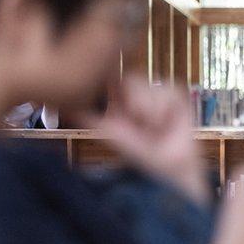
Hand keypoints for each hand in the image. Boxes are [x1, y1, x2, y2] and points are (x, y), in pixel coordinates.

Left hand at [88, 75, 207, 203]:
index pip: (114, 77)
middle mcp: (139, 90)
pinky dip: (164, 113)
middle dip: (135, 104)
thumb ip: (89, 116)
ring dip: (150, 112)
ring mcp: (158, 92)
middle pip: (132, 79)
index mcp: (120, 96)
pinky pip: (167, 92)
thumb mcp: (108, 130)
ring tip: (153, 128)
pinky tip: (166, 125)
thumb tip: (66, 106)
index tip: (121, 104)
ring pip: (150, 87)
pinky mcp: (176, 96)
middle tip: (138, 123)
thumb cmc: (136, 151)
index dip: (115, 82)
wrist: (163, 166)